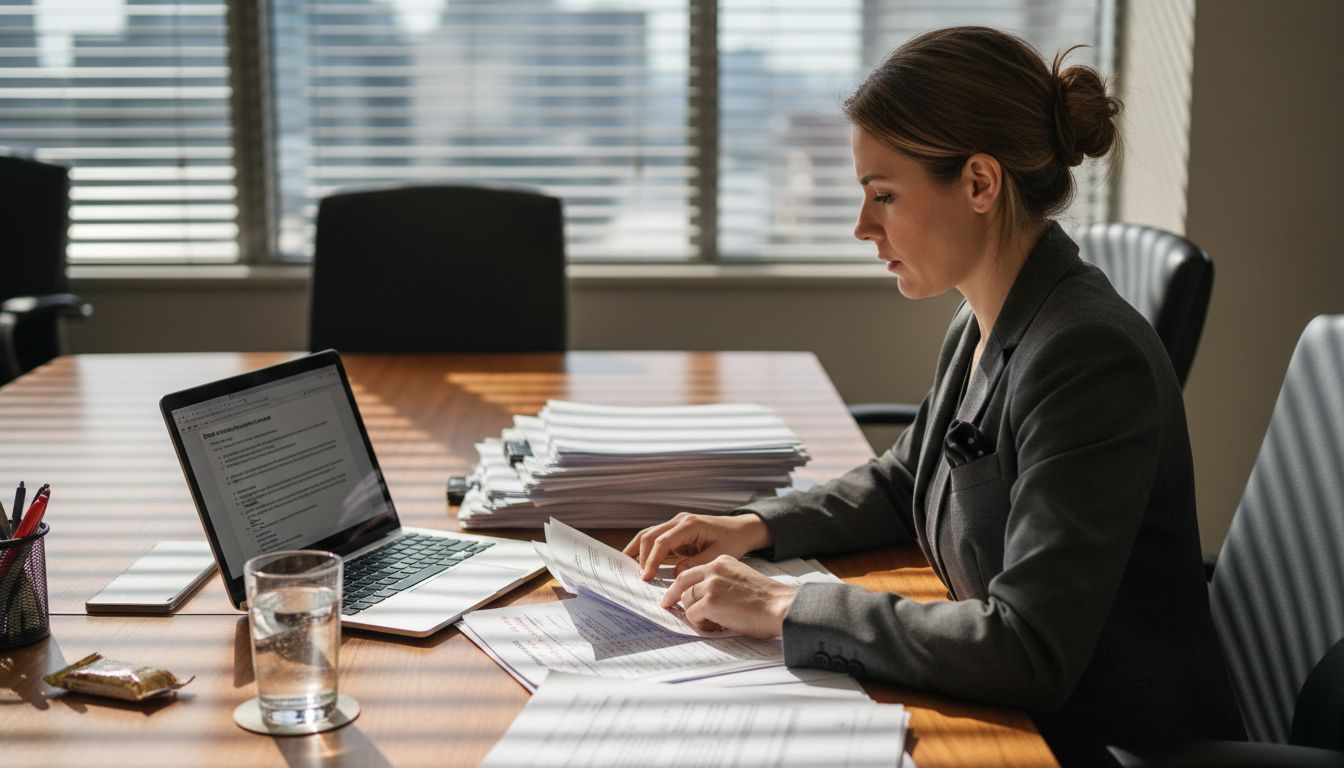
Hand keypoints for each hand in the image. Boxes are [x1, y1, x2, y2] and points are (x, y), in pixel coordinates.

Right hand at [623, 512, 771, 580]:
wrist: (741, 529)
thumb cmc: (733, 541)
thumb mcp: (718, 555)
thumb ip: (697, 563)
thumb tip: (676, 573)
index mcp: (689, 524)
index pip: (662, 541)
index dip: (652, 559)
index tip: (646, 576)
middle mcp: (679, 521)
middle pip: (650, 535)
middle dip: (640, 556)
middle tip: (637, 577)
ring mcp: (676, 524)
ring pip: (649, 534)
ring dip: (638, 550)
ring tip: (626, 567)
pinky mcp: (676, 531)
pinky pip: (656, 539)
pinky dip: (646, 550)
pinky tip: (639, 563)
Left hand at [660, 555, 796, 638]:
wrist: (781, 606)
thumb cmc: (767, 599)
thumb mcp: (741, 578)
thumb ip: (722, 581)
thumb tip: (704, 598)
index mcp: (722, 561)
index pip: (694, 570)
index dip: (682, 583)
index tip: (675, 592)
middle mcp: (714, 569)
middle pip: (682, 582)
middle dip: (672, 594)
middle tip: (667, 604)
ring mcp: (710, 585)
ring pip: (686, 600)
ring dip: (694, 613)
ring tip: (710, 622)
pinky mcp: (710, 602)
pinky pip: (692, 615)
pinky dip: (699, 623)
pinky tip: (714, 626)